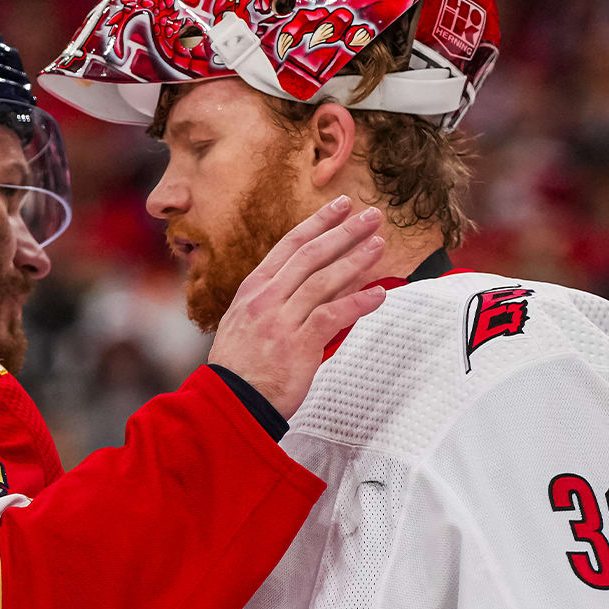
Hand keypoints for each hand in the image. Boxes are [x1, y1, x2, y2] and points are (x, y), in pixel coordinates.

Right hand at [206, 197, 388, 418]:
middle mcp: (267, 299)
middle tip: (371, 216)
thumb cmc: (240, 368)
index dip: (318, 223)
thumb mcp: (246, 323)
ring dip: (355, 260)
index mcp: (254, 290)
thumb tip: (313, 286)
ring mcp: (281, 321)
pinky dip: (358, 303)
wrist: (229, 403)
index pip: (289, 246)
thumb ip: (275, 303)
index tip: (341, 206)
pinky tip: (378, 295)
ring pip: (323, 280)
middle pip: (310, 255)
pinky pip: (333, 316)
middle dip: (344, 232)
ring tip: (379, 245)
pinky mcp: (298, 346)